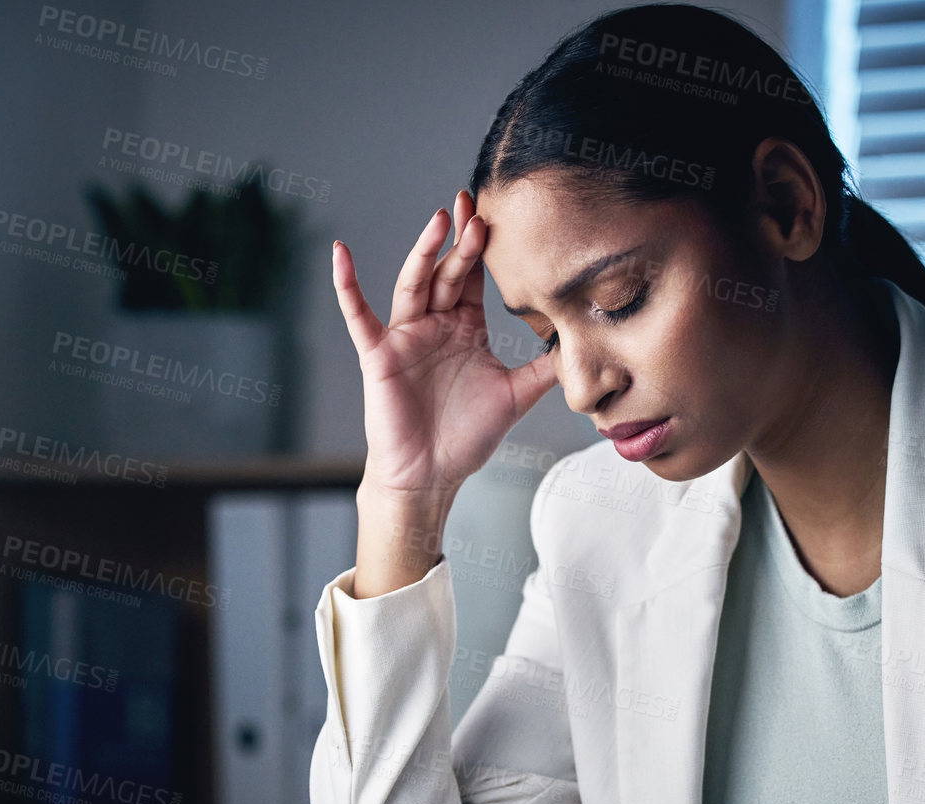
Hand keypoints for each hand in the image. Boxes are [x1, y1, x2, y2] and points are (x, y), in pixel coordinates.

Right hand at [332, 189, 559, 502]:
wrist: (429, 475)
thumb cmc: (465, 437)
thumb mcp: (516, 396)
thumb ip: (545, 368)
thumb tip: (583, 345)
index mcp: (465, 328)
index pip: (475, 277)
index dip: (484, 247)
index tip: (497, 214)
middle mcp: (435, 324)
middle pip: (448, 272)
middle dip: (462, 239)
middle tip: (476, 207)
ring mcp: (405, 336)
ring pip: (414, 283)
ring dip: (424, 251)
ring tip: (439, 220)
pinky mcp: (378, 354)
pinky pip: (359, 314)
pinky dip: (347, 284)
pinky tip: (340, 254)